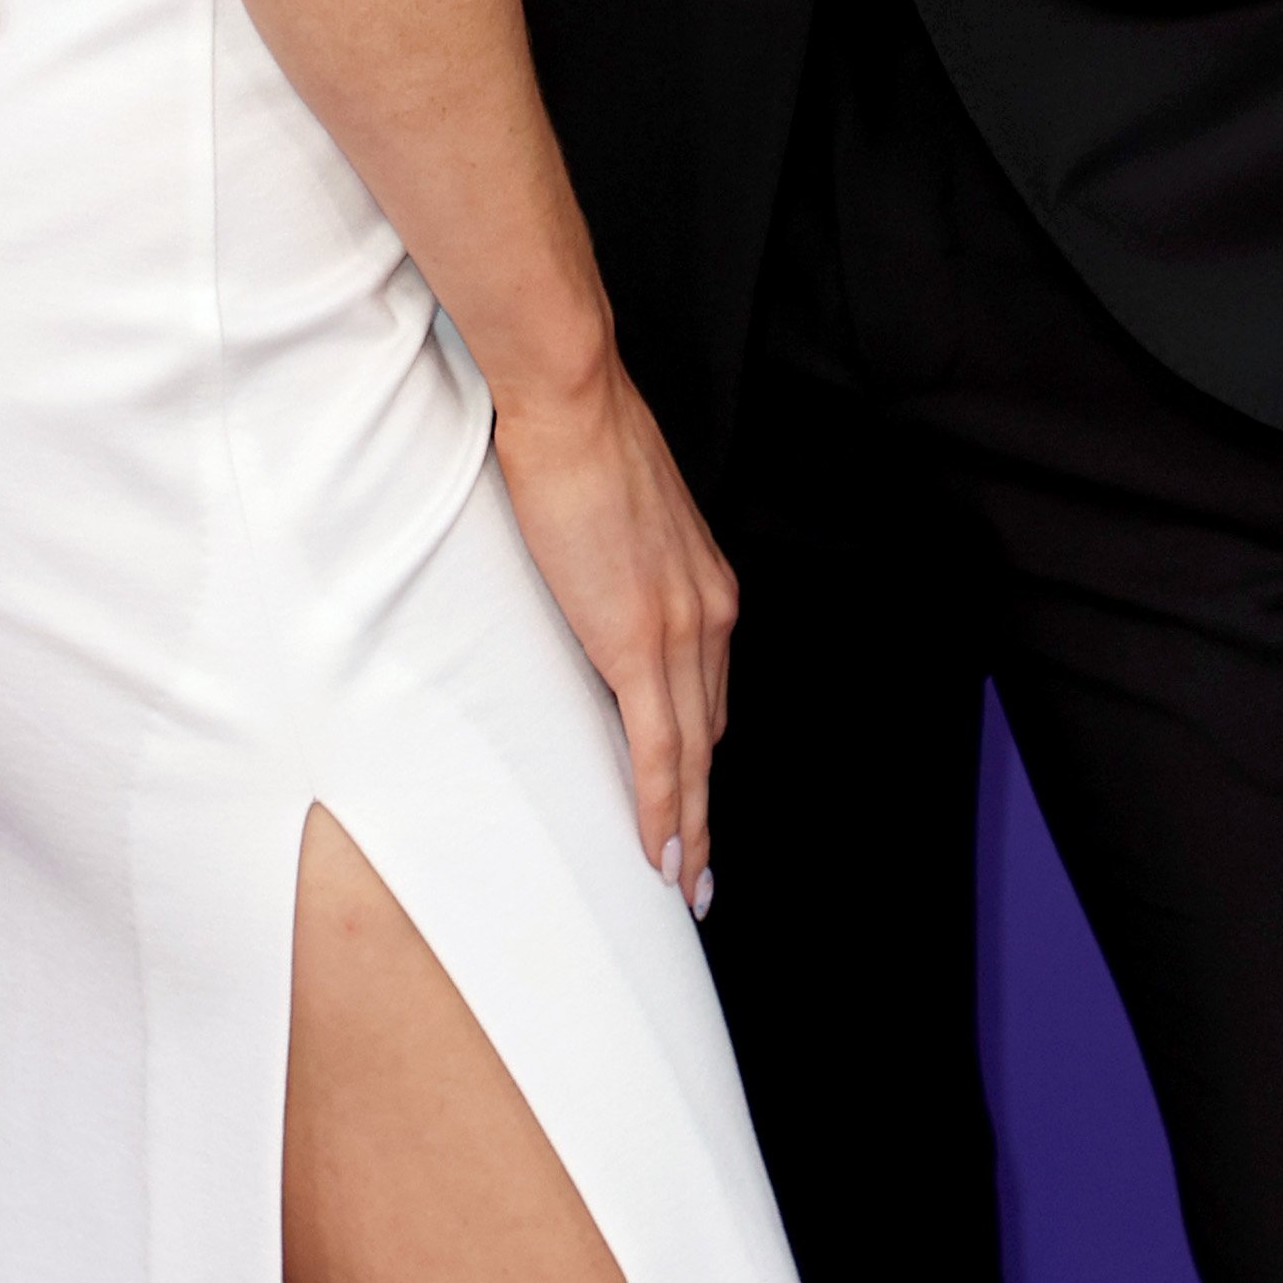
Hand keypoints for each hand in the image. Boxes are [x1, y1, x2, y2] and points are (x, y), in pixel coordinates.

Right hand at [490, 353, 736, 916]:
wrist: (572, 400)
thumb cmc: (580, 440)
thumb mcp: (620, 517)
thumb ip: (621, 566)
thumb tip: (596, 593)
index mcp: (705, 582)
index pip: (709, 690)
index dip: (704, 752)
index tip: (698, 798)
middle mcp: (708, 611)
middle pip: (709, 731)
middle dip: (704, 804)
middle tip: (696, 866)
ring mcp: (679, 629)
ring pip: (695, 754)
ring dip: (690, 826)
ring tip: (683, 882)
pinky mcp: (639, 641)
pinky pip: (660, 749)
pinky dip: (665, 810)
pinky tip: (662, 852)